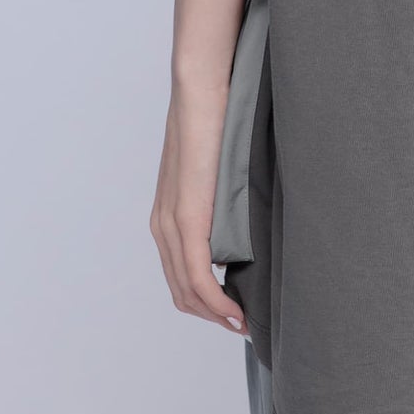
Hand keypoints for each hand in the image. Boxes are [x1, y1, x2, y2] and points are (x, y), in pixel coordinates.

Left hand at [150, 69, 248, 336]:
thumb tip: (251, 219)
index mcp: (168, 215)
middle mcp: (163, 225)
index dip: (207, 302)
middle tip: (244, 324)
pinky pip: (199, 275)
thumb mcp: (220, 169)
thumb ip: (226, 198)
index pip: (181, 276)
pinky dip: (216, 301)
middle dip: (212, 315)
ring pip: (188, 291)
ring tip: (243, 323)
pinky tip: (235, 311)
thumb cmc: (218, 119)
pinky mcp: (187, 217)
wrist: (202, 88)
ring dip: (216, 314)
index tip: (236, 312)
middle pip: (182, 292)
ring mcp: (172, 223)